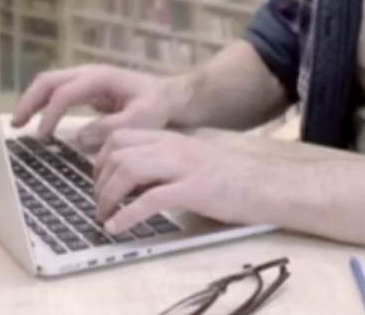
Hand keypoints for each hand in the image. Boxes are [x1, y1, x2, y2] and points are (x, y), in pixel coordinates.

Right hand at [9, 65, 188, 148]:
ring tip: (20, 124)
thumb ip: (111, 128)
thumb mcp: (141, 118)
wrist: (173, 96)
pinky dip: (45, 104)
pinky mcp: (88, 90)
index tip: (42, 136)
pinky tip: (40, 122)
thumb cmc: (159, 105)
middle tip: (17, 125)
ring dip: (33, 102)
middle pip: (48, 81)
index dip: (50, 114)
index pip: (64, 92)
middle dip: (30, 101)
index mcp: (99, 77)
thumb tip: (80, 138)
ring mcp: (87, 80)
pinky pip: (59, 93)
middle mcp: (89, 74)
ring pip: (50, 85)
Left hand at [93, 129, 274, 234]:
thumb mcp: (189, 161)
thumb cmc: (230, 177)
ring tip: (104, 217)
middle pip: (118, 151)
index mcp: (170, 138)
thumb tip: (129, 182)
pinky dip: (127, 215)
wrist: (266, 184)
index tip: (98, 183)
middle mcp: (172, 146)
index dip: (100, 160)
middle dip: (98, 180)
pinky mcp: (194, 189)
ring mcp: (183, 166)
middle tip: (99, 204)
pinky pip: (150, 199)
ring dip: (107, 196)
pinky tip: (118, 228)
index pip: (120, 136)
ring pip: (128, 169)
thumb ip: (160, 164)